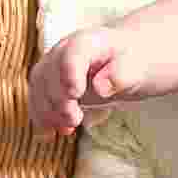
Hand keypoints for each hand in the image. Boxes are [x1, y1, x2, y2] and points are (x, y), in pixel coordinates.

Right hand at [27, 27, 142, 139]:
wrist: (128, 60)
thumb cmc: (134, 62)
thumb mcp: (139, 68)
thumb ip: (121, 75)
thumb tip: (101, 88)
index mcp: (90, 42)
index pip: (74, 52)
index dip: (70, 72)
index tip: (75, 94)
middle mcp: (66, 50)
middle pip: (50, 71)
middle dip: (58, 99)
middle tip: (74, 119)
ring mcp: (55, 66)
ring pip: (39, 86)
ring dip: (46, 111)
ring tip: (65, 129)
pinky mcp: (51, 83)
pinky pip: (38, 99)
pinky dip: (41, 117)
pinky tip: (48, 135)